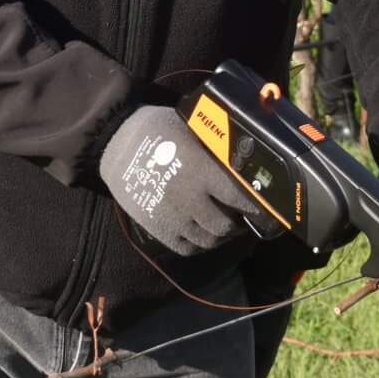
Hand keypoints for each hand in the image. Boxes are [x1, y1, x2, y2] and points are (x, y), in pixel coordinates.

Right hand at [101, 106, 254, 254]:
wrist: (115, 142)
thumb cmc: (157, 129)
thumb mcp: (191, 132)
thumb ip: (214, 153)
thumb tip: (240, 166)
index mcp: (202, 173)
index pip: (240, 199)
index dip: (255, 207)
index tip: (263, 209)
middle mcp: (191, 200)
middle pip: (225, 226)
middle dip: (237, 223)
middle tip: (240, 217)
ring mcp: (173, 218)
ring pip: (208, 241)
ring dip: (219, 236)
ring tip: (222, 226)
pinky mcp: (157, 228)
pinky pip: (186, 248)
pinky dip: (199, 244)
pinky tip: (201, 233)